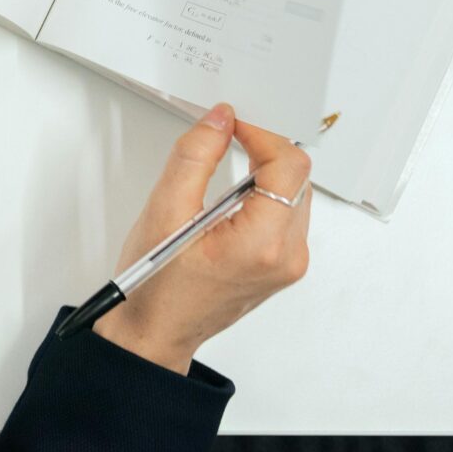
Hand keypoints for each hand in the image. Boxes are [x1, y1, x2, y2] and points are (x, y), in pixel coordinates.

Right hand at [93, 103, 311, 373]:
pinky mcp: (283, 266)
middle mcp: (287, 256)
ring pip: (295, 194)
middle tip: (225, 140)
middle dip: (263, 151)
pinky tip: (230, 201)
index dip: (260, 134)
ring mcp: (289, 264)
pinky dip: (264, 196)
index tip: (232, 125)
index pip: (288, 166)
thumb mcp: (165, 210)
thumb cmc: (156, 285)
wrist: (156, 330)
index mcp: (263, 244)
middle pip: (296, 178)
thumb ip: (195, 156)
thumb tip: (220, 120)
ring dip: (264, 173)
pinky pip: (286, 215)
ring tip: (222, 176)